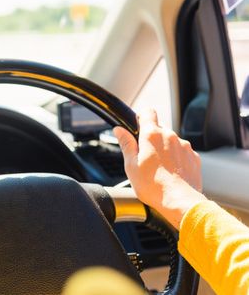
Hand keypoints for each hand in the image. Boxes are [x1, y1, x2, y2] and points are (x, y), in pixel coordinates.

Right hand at [113, 109, 206, 229]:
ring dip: (165, 148)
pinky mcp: (194, 157)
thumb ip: (126, 144)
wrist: (179, 201)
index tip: (137, 126)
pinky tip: (170, 172)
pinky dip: (176, 158)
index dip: (141, 117)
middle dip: (151, 138)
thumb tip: (119, 130)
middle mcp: (170, 136)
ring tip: (158, 168)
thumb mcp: (131, 165)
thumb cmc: (153, 186)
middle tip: (144, 156)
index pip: (147, 112)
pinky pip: (182, 152)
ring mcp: (184, 146)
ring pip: (171, 141)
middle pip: (159, 128)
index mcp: (152, 135)